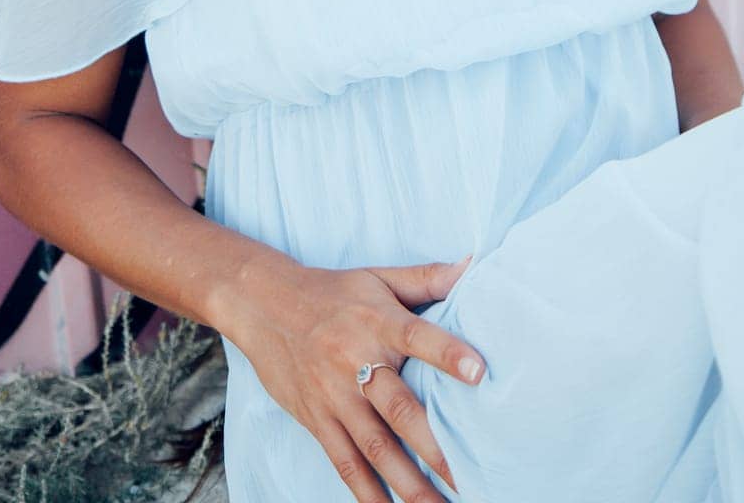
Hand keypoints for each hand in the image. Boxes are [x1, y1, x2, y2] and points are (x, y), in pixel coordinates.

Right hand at [224, 252, 484, 500]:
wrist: (263, 304)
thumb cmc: (333, 291)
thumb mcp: (378, 276)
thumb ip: (427, 277)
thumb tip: (473, 264)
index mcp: (378, 320)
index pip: (417, 336)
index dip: (448, 354)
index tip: (479, 373)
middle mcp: (356, 360)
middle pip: (399, 409)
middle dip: (435, 446)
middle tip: (469, 477)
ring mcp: (334, 396)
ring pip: (375, 447)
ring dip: (409, 483)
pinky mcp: (316, 419)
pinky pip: (344, 463)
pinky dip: (368, 493)